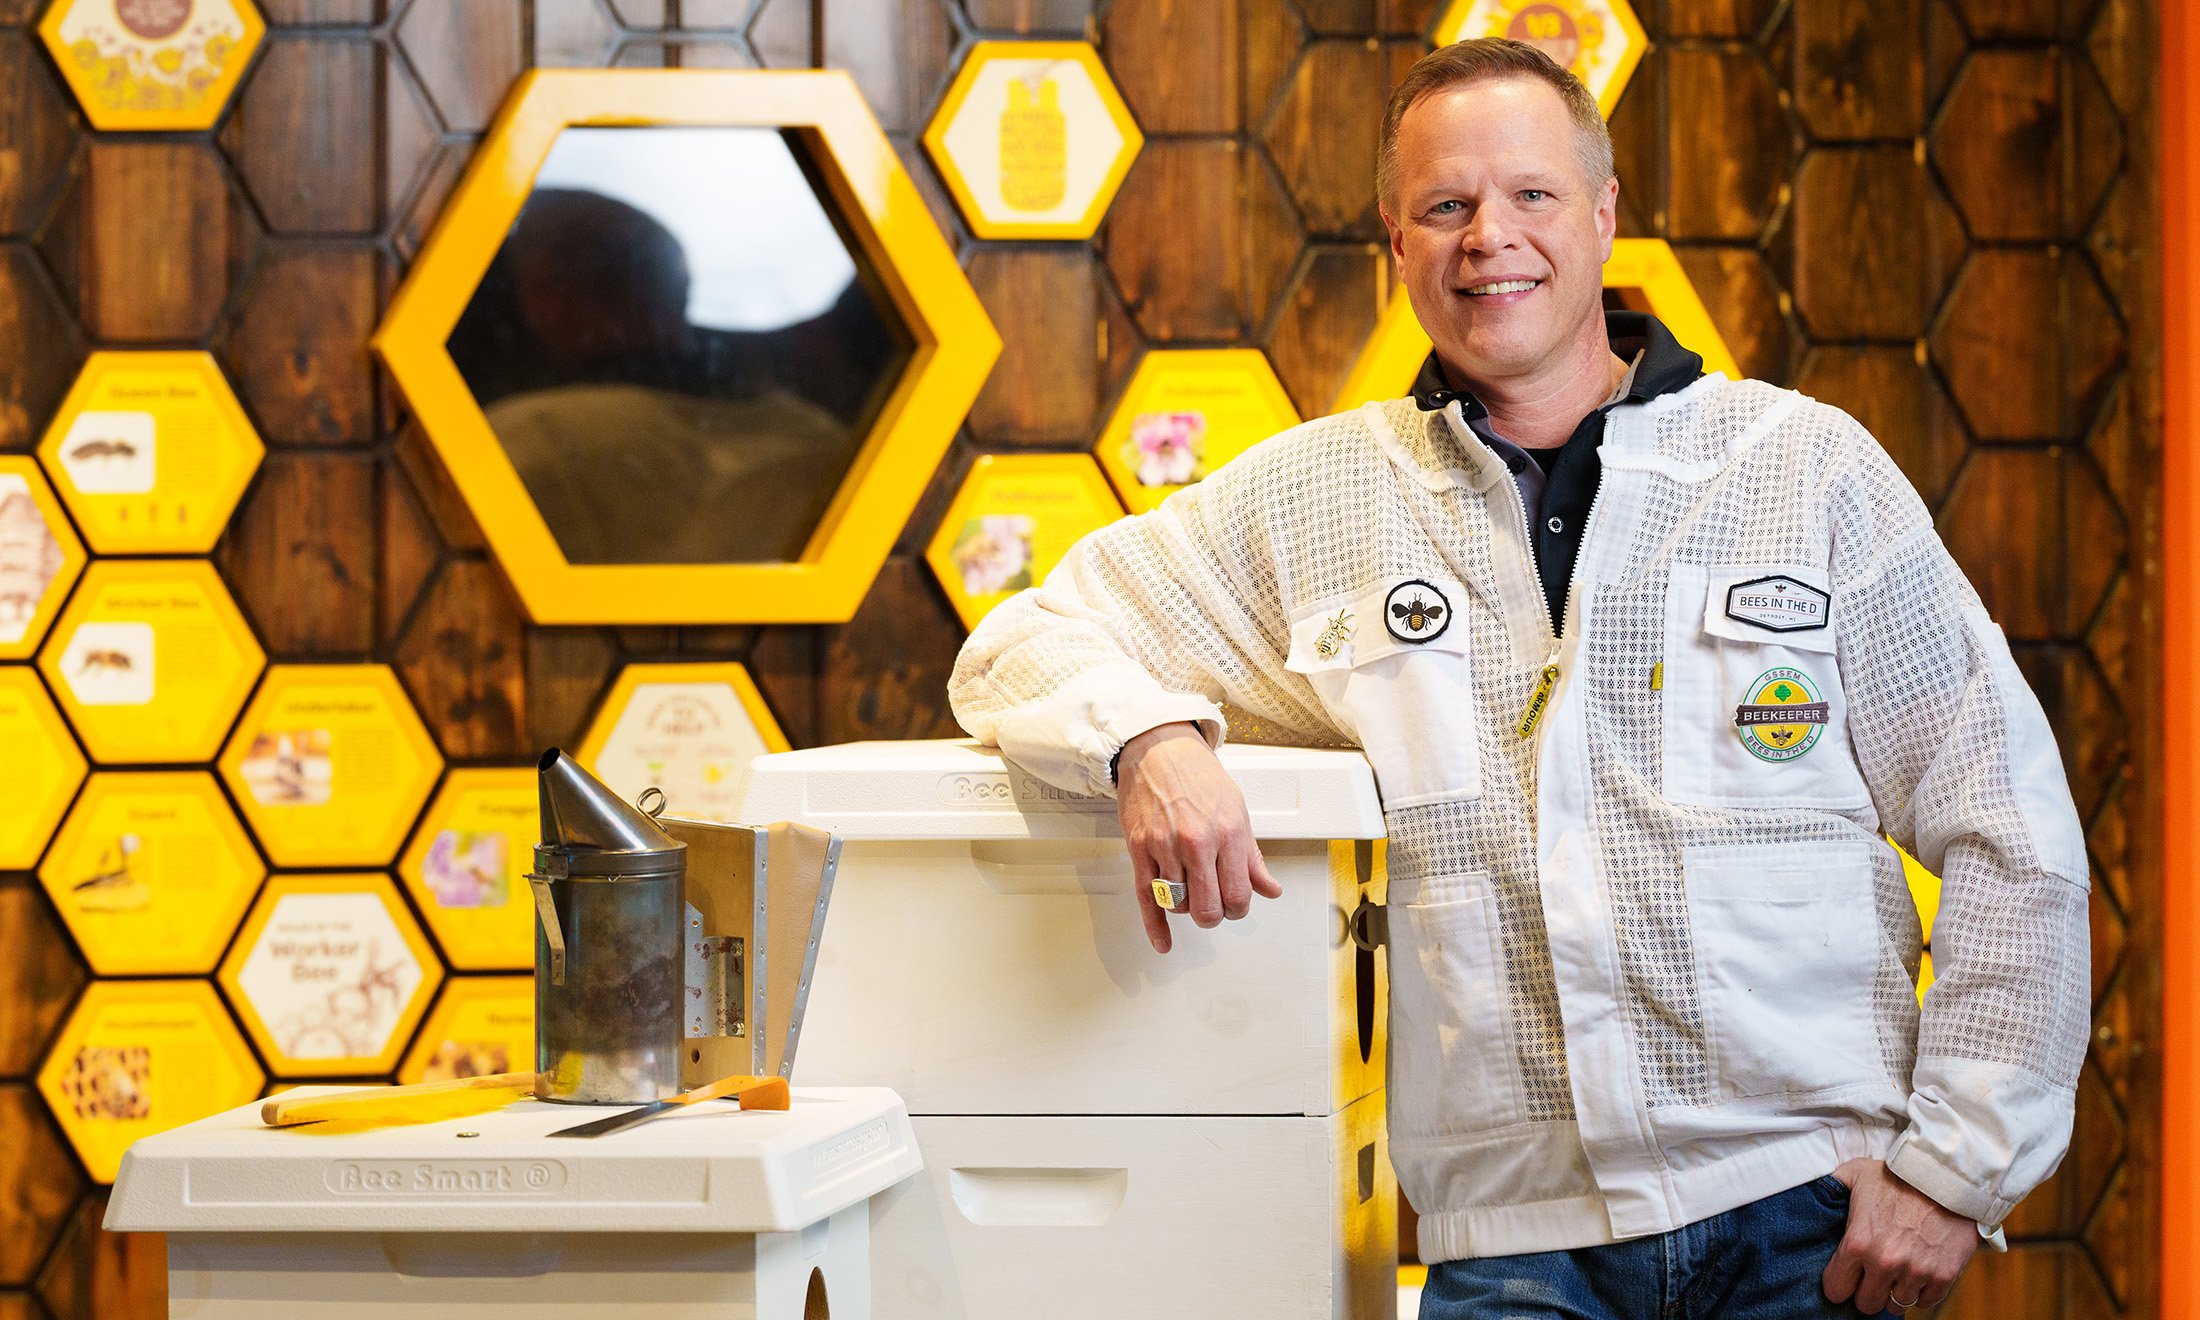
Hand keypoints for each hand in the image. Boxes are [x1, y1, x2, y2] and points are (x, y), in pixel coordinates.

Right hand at [1115, 724, 1280, 953]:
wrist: (1158, 749)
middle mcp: (1197, 842)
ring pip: (1178, 905)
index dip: (1238, 909)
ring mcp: (1165, 847)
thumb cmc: (1198, 777)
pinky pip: (1147, 898)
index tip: (1235, 904)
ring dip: (1186, 908)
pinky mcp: (1139, 849)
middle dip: (1213, 915)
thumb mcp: (1238, 811)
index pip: (1238, 895)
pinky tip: (1163, 941)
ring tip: (1190, 894)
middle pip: (1208, 908)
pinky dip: (1154, 926)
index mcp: (1228, 833)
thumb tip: (1270, 889)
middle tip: (1214, 906)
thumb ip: (1252, 857)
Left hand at [1821, 1158, 1979, 1312]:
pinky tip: (1918, 1274)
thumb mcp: (1855, 1173)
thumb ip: (1831, 1186)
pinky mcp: (1943, 1276)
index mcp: (1857, 1243)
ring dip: (1894, 1291)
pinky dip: (1921, 1292)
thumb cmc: (1898, 1175)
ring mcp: (1915, 1272)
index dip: (1839, 1285)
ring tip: (1897, 1272)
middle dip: (1866, 1292)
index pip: (1836, 1289)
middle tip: (1872, 1277)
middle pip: (1866, 1304)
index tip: (1846, 1277)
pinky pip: (1925, 1302)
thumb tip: (1813, 1191)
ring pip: (1897, 1305)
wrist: (1947, 1176)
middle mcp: (1884, 1263)